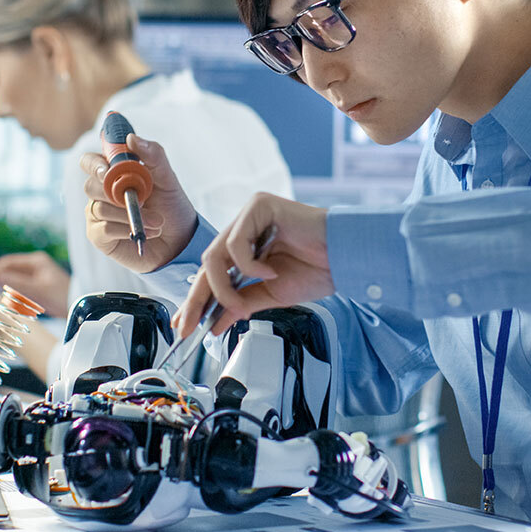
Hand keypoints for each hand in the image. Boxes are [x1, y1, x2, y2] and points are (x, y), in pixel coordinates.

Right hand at [0, 251, 69, 317]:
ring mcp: (36, 273)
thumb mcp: (37, 290)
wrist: (79, 306)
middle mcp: (35, 264)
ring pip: (11, 275)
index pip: (8, 262)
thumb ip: (16, 283)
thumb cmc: (62, 297)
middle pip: (8, 267)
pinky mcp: (36, 283)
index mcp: (37, 261)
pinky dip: (6, 286)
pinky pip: (17, 283)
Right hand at [81, 133, 198, 271]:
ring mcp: (98, 214)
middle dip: (117, 193)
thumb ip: (153, 155)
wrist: (179, 240)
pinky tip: (143, 232)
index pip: (90, 162)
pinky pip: (102, 228)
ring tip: (156, 221)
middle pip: (90, 185)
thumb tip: (131, 138)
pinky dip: (125, 229)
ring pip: (98, 208)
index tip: (108, 171)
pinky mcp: (99, 236)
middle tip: (143, 199)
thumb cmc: (171, 207)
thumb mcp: (167, 178)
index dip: (95, 164)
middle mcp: (101, 192)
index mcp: (113, 173)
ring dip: (129, 214)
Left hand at [173, 192, 332, 337]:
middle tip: (191, 324)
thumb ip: (241, 305)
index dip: (197, 300)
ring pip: (215, 254)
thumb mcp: (271, 295)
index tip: (185, 325)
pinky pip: (236, 242)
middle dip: (196, 298)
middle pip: (207, 264)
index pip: (212, 274)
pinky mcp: (259, 206)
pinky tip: (270, 271)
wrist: (345, 258)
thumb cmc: (318, 269)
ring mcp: (250, 215)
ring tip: (241, 303)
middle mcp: (244, 228)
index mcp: (247, 247)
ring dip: (224, 287)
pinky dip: (249, 265)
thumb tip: (214, 324)